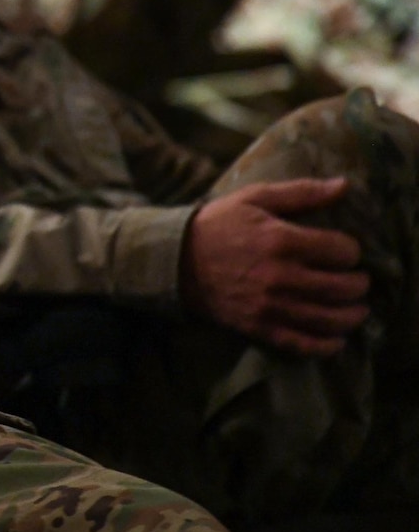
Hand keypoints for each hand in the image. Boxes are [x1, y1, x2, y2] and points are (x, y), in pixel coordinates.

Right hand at [182, 178, 368, 356]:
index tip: (343, 251)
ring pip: (331, 319)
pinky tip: (337, 339)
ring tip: (356, 309)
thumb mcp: (254, 198)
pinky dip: (328, 346)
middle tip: (356, 280)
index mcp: (282, 240)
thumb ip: (302, 192)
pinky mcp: (259, 328)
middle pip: (344, 287)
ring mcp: (270, 306)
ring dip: (352, 315)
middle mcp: (281, 276)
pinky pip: (303, 344)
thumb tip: (344, 185)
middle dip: (359, 283)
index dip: (351, 250)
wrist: (173, 260)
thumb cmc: (217, 225)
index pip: (343, 251)